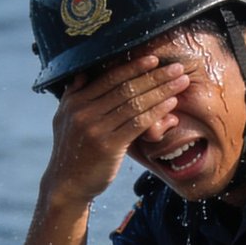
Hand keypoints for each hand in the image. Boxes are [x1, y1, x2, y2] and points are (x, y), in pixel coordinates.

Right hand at [43, 55, 188, 205]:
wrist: (65, 185)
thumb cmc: (72, 151)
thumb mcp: (64, 120)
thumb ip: (73, 96)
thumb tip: (81, 74)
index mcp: (75, 101)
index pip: (109, 77)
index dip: (133, 67)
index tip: (154, 59)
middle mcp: (83, 111)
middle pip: (126, 87)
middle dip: (154, 76)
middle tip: (177, 67)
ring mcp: (95, 128)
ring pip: (135, 103)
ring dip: (161, 91)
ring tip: (180, 82)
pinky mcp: (108, 146)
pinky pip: (137, 123)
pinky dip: (157, 111)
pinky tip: (171, 105)